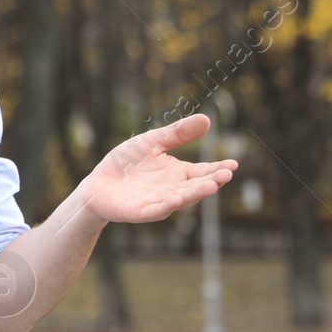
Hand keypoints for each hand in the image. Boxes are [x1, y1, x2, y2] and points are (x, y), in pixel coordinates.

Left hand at [78, 113, 236, 223]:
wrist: (98, 183)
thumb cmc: (126, 163)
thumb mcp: (153, 142)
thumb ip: (178, 133)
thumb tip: (207, 120)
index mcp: (178, 173)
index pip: (202, 171)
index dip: (217, 169)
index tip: (233, 165)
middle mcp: (172, 189)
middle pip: (195, 186)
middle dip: (211, 181)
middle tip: (226, 175)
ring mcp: (158, 202)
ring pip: (180, 198)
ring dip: (195, 194)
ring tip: (211, 186)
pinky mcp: (140, 211)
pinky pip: (156, 210)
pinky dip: (166, 205)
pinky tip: (176, 199)